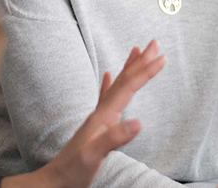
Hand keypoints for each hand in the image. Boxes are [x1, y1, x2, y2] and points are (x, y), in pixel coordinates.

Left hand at [2, 40, 165, 187]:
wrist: (55, 180)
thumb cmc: (74, 170)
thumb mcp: (94, 155)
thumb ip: (114, 137)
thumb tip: (139, 122)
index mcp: (104, 115)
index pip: (128, 87)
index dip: (145, 71)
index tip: (162, 57)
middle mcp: (101, 111)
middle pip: (124, 79)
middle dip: (140, 62)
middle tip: (155, 43)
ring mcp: (98, 117)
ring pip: (117, 84)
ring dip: (129, 67)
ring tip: (137, 51)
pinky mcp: (96, 125)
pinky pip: (105, 96)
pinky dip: (110, 83)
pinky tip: (108, 76)